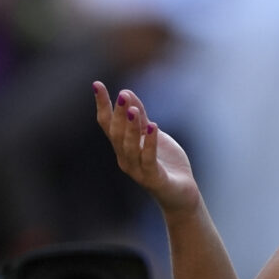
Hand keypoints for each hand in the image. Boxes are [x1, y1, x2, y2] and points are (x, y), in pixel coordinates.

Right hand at [93, 81, 199, 215]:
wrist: (182, 193)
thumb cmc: (166, 163)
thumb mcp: (154, 136)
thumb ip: (141, 118)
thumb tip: (127, 93)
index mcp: (123, 147)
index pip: (107, 124)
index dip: (102, 105)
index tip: (97, 84)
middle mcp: (125, 158)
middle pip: (116, 134)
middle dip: (118, 114)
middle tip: (122, 95)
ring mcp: (138, 170)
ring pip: (129, 147)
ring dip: (131, 127)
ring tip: (133, 109)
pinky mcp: (154, 178)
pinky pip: (149, 159)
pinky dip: (150, 143)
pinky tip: (153, 127)